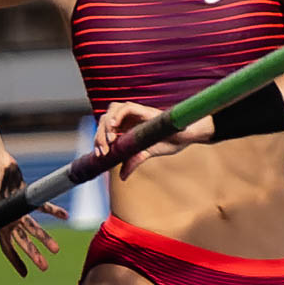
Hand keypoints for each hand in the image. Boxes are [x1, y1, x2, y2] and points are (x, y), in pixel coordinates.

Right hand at [0, 158, 68, 277]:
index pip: (7, 247)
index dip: (15, 261)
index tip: (25, 274)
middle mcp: (9, 219)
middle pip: (23, 241)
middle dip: (33, 254)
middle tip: (44, 266)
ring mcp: (18, 209)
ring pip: (34, 227)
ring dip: (45, 238)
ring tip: (56, 249)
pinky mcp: (27, 197)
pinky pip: (43, 206)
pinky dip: (53, 211)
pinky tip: (65, 216)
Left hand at [94, 101, 213, 179]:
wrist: (185, 138)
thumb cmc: (169, 142)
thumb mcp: (145, 154)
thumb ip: (133, 162)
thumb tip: (122, 177)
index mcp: (125, 128)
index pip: (104, 130)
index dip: (98, 141)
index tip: (100, 156)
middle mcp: (128, 119)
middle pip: (104, 120)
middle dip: (99, 136)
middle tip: (103, 152)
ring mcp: (134, 113)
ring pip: (111, 111)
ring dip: (106, 125)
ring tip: (109, 140)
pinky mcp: (143, 110)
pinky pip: (125, 107)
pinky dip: (117, 115)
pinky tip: (115, 126)